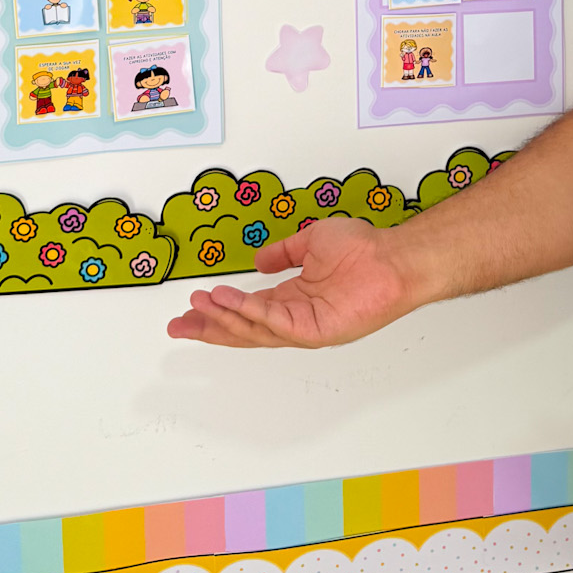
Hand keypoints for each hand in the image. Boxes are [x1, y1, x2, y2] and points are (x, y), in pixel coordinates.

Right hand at [167, 217, 421, 348]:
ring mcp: (306, 327)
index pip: (247, 310)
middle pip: (243, 329)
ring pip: (255, 330)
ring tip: (199, 305)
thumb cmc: (364, 250)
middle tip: (178, 326)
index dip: (217, 310)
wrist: (394, 258)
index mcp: (293, 299)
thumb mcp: (311, 241)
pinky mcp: (317, 330)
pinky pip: (276, 323)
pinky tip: (230, 302)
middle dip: (209, 328)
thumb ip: (283, 253)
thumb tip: (258, 261)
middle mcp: (296, 317)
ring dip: (224, 318)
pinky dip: (251, 312)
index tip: (190, 308)